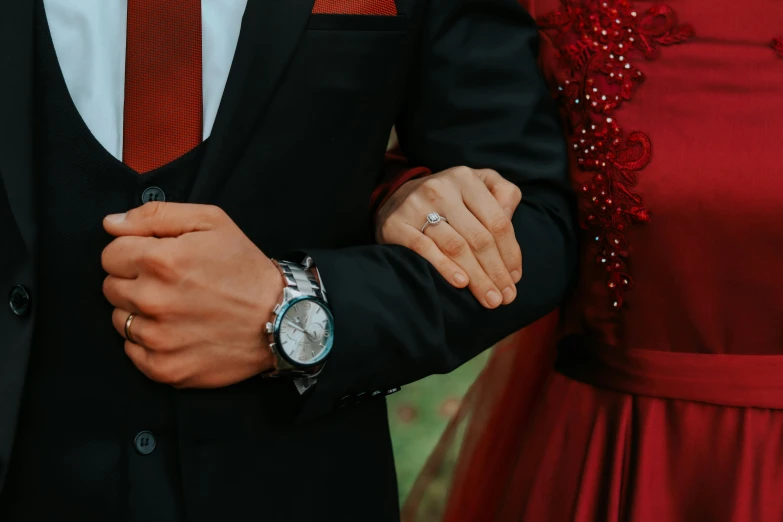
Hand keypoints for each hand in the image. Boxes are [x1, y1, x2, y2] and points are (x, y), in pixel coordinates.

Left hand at [101, 202, 283, 387]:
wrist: (280, 319)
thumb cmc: (246, 270)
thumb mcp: (212, 222)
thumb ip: (156, 215)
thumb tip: (111, 223)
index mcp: (161, 260)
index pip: (110, 254)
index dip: (132, 253)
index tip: (156, 259)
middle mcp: (153, 300)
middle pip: (110, 287)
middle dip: (135, 281)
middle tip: (171, 284)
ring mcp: (157, 338)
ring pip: (119, 320)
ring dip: (140, 313)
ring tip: (177, 308)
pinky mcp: (164, 367)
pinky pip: (132, 351)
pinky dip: (149, 343)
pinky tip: (178, 331)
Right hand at [376, 166, 522, 308]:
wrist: (394, 198)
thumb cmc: (446, 199)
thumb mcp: (476, 187)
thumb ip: (502, 198)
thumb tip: (513, 240)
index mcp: (465, 178)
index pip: (497, 220)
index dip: (510, 252)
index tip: (515, 278)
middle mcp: (441, 188)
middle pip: (478, 237)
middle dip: (495, 271)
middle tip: (505, 297)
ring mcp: (416, 205)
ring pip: (456, 246)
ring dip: (477, 277)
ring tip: (489, 298)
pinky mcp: (396, 223)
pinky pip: (424, 249)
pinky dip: (445, 267)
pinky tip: (461, 283)